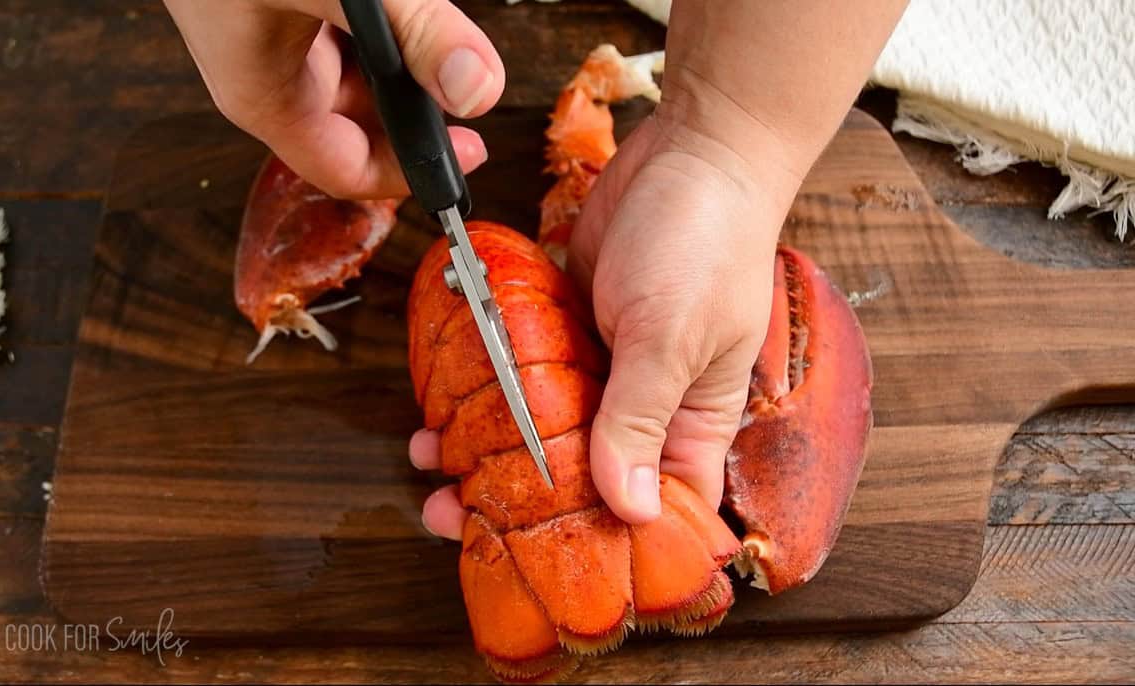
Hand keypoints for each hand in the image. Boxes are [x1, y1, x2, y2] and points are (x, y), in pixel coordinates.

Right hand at [164, 0, 503, 197]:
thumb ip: (410, 31)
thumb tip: (477, 89)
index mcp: (264, 96)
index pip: (347, 170)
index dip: (411, 173)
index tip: (468, 155)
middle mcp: (266, 76)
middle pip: (357, 125)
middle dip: (414, 113)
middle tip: (465, 90)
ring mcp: (270, 37)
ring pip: (355, 74)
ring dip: (399, 65)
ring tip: (437, 39)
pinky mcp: (278, 3)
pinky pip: (342, 35)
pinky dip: (377, 31)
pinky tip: (397, 7)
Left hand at [410, 115, 801, 536]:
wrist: (689, 151)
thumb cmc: (706, 243)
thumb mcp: (670, 338)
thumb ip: (640, 419)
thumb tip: (630, 508)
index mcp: (692, 423)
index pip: (660, 508)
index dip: (610, 546)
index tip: (548, 571)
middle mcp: (647, 403)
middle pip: (583, 475)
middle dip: (521, 502)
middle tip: (459, 518)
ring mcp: (604, 363)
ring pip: (543, 425)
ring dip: (488, 447)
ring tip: (432, 465)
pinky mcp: (568, 324)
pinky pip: (523, 369)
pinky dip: (487, 386)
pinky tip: (444, 404)